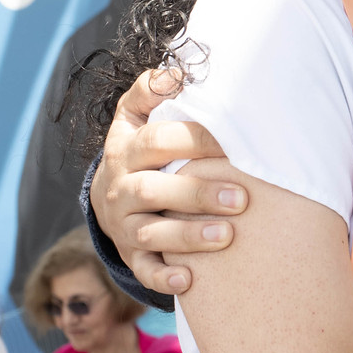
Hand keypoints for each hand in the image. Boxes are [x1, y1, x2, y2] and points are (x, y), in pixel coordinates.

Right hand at [91, 69, 243, 296]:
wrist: (110, 200)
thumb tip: (175, 71)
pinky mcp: (131, 256)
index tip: (232, 142)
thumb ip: (151, 90)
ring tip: (228, 236)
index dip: (192, 140)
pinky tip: (190, 281)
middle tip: (242, 199)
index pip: (155, 141)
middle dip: (197, 194)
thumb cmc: (141, 151)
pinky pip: (143, 271)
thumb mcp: (135, 118)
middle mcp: (120, 188)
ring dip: (189, 237)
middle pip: (152, 191)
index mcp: (126, 150)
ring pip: (150, 234)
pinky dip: (164, 279)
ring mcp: (124, 226)